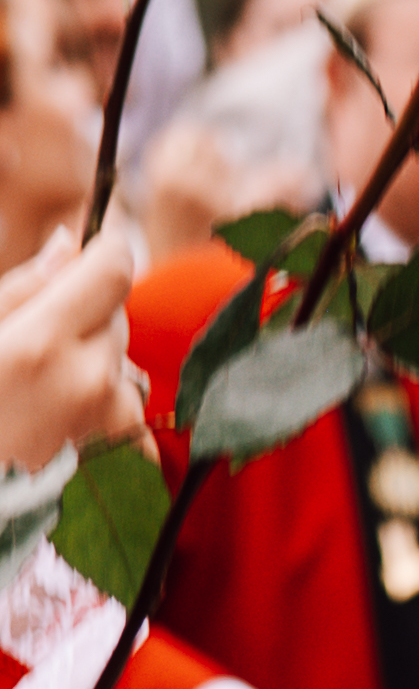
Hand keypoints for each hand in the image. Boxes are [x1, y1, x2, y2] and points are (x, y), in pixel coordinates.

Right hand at [0, 228, 140, 473]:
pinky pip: (125, 396)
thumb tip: (70, 244)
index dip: (105, 251)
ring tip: (38, 378)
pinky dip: (102, 392)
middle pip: (115, 312)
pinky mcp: (115, 445)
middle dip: (85, 309)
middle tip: (36, 333)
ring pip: (120, 353)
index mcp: (40, 345)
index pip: (113, 271)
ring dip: (93, 352)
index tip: (93, 247)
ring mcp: (105, 417)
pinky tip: (57, 407)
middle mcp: (85, 379)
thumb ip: (23, 289)